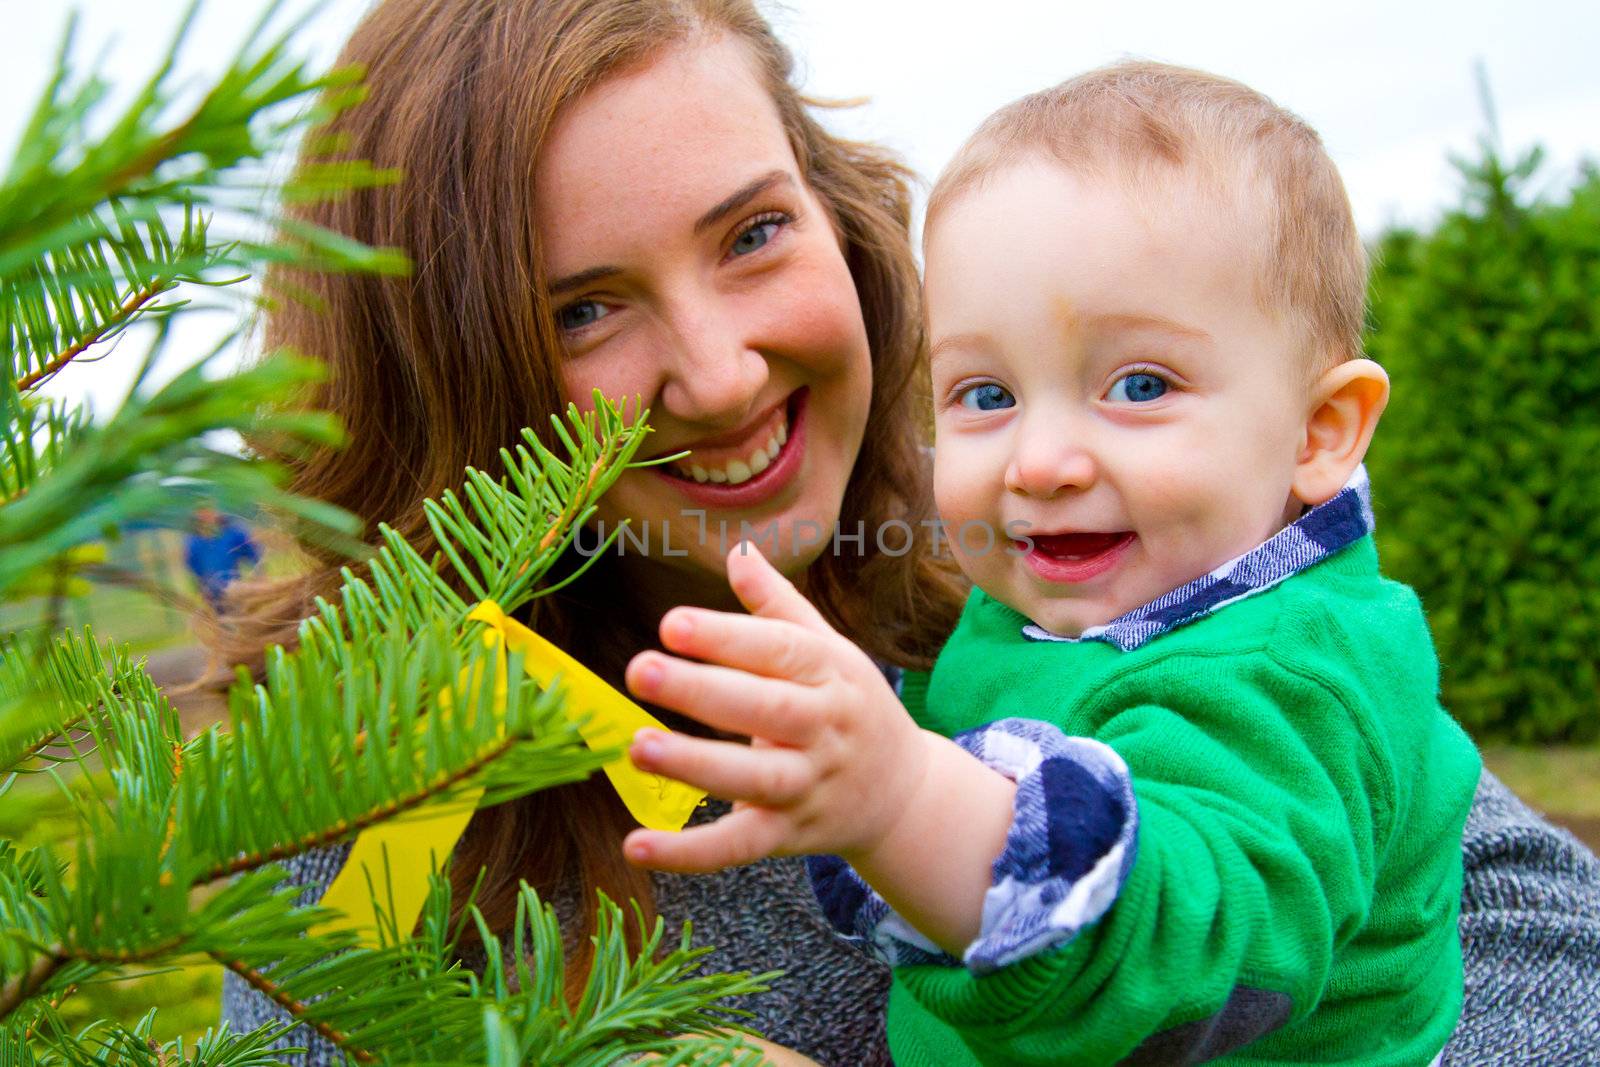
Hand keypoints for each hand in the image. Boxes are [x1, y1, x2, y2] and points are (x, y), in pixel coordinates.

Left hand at [622, 543, 932, 871]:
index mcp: (829, 673)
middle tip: (639, 669)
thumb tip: (738, 550)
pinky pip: (737, 847)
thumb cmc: (846, 706)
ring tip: (637, 747)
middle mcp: (823, 728)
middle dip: (701, 690)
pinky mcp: (788, 837)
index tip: (671, 624)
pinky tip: (635, 846)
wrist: (902, 793)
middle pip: (763, 709)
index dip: (725, 636)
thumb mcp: (828, 649)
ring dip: (694, 766)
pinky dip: (688, 854)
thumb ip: (777, 606)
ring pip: (752, 778)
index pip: (777, 650)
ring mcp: (807, 785)